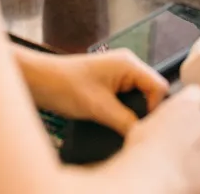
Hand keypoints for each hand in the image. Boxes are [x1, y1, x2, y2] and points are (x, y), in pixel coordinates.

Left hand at [35, 50, 167, 134]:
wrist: (41, 81)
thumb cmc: (66, 86)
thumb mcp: (99, 108)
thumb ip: (125, 121)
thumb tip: (142, 134)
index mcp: (128, 64)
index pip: (158, 86)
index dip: (155, 108)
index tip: (142, 126)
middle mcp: (126, 65)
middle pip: (151, 91)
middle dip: (145, 111)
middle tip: (133, 129)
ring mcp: (118, 73)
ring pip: (139, 96)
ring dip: (133, 112)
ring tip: (122, 126)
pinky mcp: (109, 83)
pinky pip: (127, 98)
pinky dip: (124, 111)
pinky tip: (115, 122)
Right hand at [123, 85, 199, 193]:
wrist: (152, 182)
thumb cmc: (144, 153)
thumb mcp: (142, 124)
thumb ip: (160, 119)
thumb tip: (159, 125)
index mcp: (186, 106)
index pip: (197, 93)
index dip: (191, 102)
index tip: (185, 111)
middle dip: (192, 131)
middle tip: (174, 143)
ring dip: (196, 153)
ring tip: (175, 163)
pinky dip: (199, 174)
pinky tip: (181, 176)